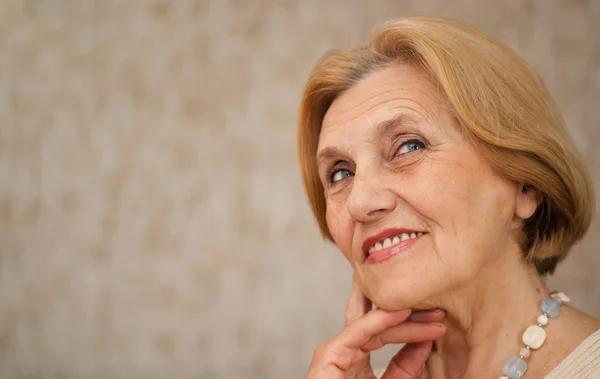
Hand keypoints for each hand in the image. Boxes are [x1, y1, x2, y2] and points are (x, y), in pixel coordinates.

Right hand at [307, 278, 445, 378]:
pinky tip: (401, 312)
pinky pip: (358, 332)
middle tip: (440, 313)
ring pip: (373, 327)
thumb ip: (406, 369)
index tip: (440, 325)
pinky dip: (380, 320)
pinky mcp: (329, 354)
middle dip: (412, 320)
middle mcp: (347, 353)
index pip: (390, 340)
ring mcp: (336, 352)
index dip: (416, 332)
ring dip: (403, 317)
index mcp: (358, 363)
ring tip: (429, 313)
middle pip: (383, 330)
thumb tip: (425, 345)